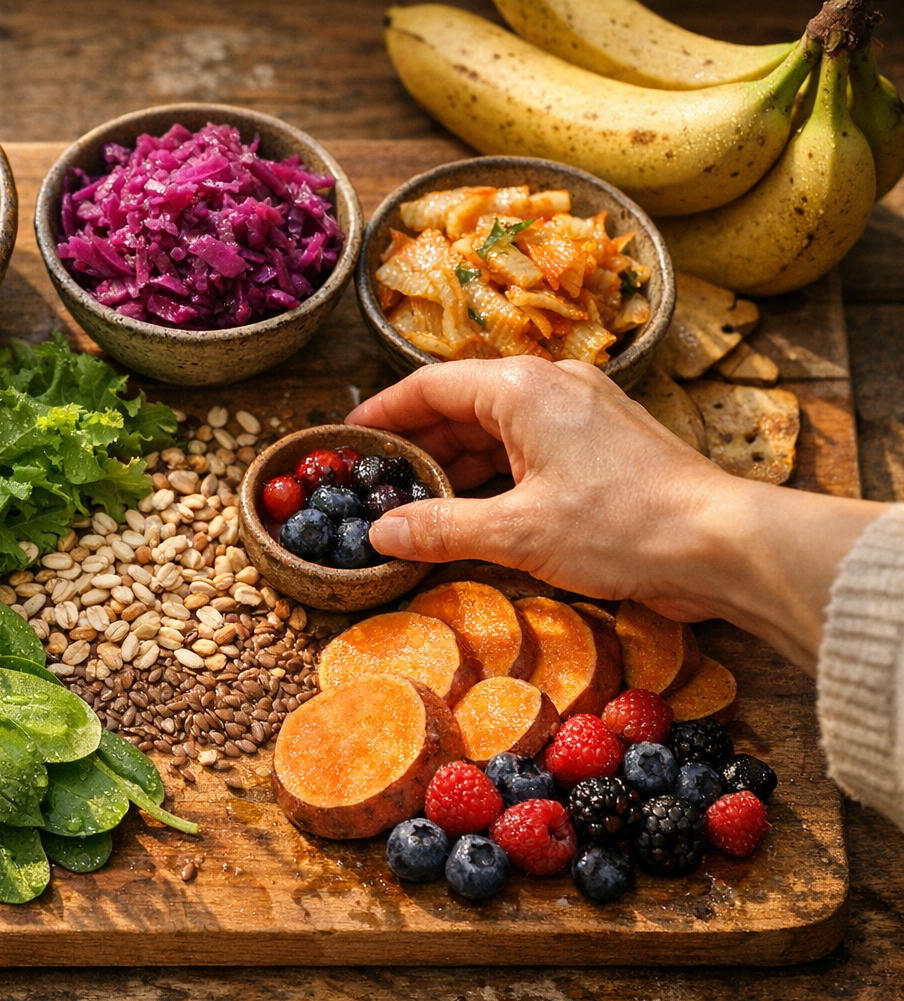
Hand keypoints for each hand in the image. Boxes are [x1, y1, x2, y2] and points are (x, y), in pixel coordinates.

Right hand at [346, 357, 882, 671]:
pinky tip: (474, 513)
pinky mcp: (603, 447)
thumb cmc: (623, 525)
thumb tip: (380, 533)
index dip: (384, 412)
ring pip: (496, 429)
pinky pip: (529, 450)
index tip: (348, 439)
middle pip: (462, 405)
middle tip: (375, 482)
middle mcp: (552, 387)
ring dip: (456, 465)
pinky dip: (494, 476)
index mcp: (523, 388)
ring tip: (416, 504)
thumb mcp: (517, 532)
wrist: (724, 543)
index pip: (431, 385)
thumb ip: (441, 527)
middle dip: (417, 444)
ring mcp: (582, 414)